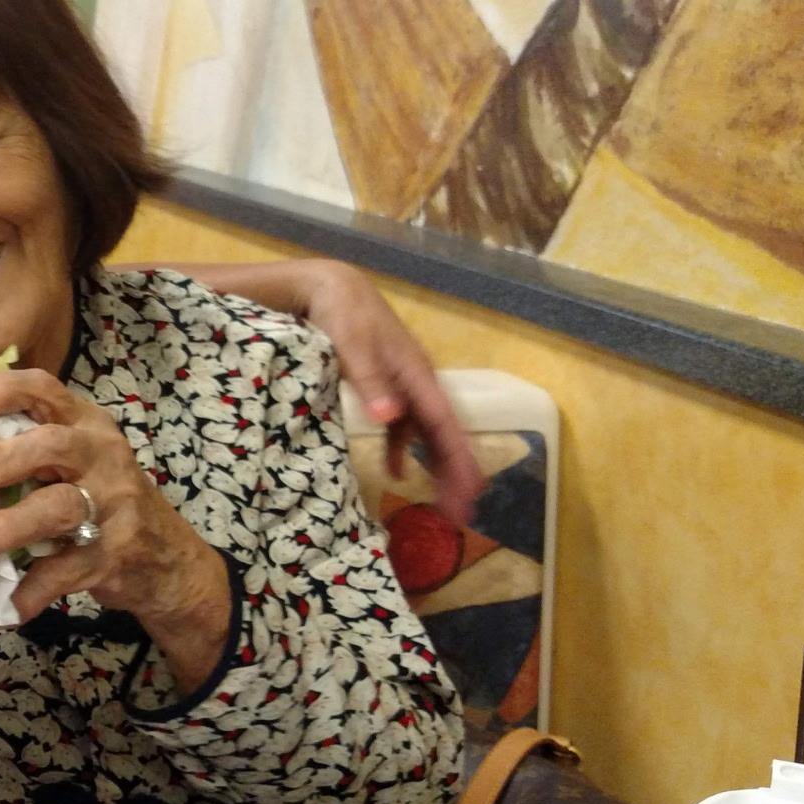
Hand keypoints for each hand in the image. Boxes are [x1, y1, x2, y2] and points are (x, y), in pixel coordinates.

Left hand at [0, 370, 233, 683]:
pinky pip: (65, 571)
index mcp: (84, 423)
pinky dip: (30, 592)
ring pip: (56, 508)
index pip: (42, 388)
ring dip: (4, 527)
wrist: (164, 558)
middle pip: (49, 445)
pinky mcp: (114, 554)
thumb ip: (20, 447)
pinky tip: (2, 607)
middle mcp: (102, 455)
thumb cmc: (97, 499)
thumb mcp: (71, 459)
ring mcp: (113, 505)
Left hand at [296, 261, 481, 523]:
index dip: (459, 460)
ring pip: (428, 435)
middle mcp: (417, 384)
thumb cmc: (344, 313)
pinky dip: (402, 451)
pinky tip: (397, 475)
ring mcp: (404, 386)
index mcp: (416, 375)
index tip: (470, 492)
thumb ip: (370, 380)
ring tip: (444, 505)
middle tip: (461, 515)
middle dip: (455, 474)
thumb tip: (390, 417)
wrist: (333, 287)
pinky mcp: (387, 388)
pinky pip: (403, 427)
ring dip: (436, 468)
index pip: (445, 426)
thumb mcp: (352, 344)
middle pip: (444, 435)